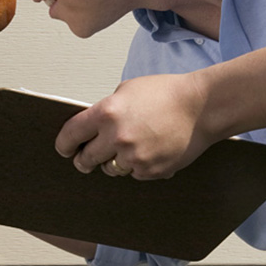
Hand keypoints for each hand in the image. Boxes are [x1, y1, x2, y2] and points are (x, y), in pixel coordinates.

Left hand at [54, 73, 212, 179]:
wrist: (201, 107)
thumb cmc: (167, 94)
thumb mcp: (127, 90)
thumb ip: (106, 110)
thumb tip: (91, 128)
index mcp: (107, 113)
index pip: (71, 135)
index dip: (64, 144)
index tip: (64, 149)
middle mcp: (117, 138)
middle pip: (86, 159)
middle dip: (84, 159)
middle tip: (86, 159)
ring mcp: (134, 157)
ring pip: (111, 169)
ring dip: (114, 162)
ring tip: (130, 147)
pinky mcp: (150, 171)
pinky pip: (134, 174)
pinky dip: (138, 166)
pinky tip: (150, 150)